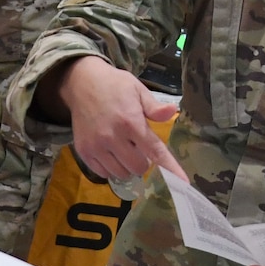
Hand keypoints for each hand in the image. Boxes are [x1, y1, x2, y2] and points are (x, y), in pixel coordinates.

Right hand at [61, 56, 183, 182]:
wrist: (82, 83)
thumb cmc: (115, 86)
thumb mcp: (138, 90)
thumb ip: (154, 107)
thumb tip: (172, 112)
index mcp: (130, 121)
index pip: (155, 151)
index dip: (170, 167)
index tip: (182, 182)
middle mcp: (113, 137)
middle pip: (138, 167)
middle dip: (142, 161)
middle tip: (137, 146)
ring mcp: (96, 146)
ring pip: (121, 173)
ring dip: (126, 166)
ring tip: (122, 148)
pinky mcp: (83, 152)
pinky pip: (103, 173)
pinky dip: (110, 168)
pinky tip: (110, 152)